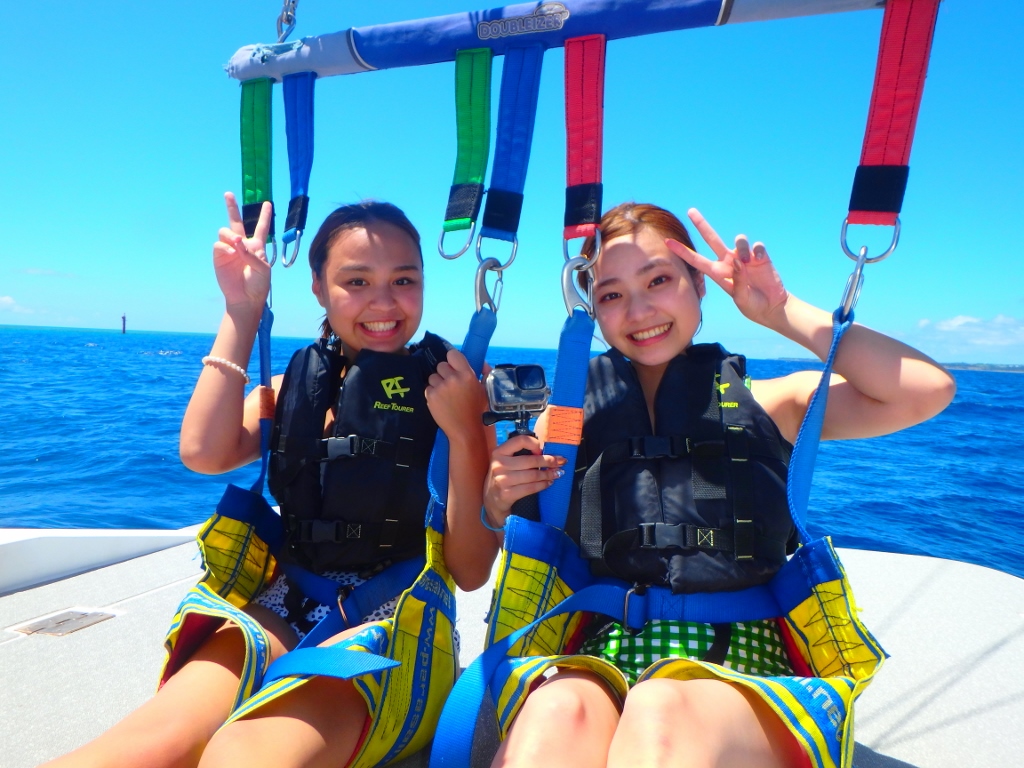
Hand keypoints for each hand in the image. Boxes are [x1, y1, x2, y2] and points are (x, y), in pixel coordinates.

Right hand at [212, 192, 272, 309]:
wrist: (246, 298)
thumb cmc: (258, 284)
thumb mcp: (263, 269)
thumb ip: (252, 254)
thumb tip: (237, 242)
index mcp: (257, 246)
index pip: (261, 227)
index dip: (265, 216)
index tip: (267, 203)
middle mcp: (242, 244)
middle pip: (236, 221)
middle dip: (231, 207)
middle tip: (228, 194)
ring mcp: (230, 249)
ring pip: (225, 231)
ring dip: (230, 235)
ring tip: (236, 243)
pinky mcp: (220, 257)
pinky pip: (219, 245)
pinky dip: (225, 247)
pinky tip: (231, 253)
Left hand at [425, 349, 488, 437]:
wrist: (466, 430)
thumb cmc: (477, 410)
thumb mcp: (484, 390)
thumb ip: (482, 373)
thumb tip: (482, 362)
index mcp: (467, 374)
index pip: (453, 354)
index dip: (452, 360)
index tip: (454, 367)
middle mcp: (453, 379)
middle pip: (441, 365)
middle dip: (445, 373)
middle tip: (451, 384)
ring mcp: (440, 387)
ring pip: (433, 376)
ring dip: (438, 383)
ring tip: (446, 395)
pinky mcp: (431, 396)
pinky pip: (428, 388)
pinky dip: (433, 394)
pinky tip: (441, 402)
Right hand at [482, 434, 565, 527]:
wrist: (491, 500)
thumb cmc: (502, 476)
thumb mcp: (504, 461)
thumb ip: (518, 454)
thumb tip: (545, 450)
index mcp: (499, 452)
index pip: (520, 440)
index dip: (535, 444)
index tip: (542, 450)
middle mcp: (499, 465)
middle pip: (531, 460)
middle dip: (549, 461)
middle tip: (561, 462)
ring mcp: (502, 480)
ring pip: (533, 475)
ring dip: (549, 474)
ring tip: (557, 473)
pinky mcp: (507, 494)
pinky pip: (531, 488)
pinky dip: (543, 485)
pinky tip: (548, 483)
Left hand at [667, 208, 788, 327]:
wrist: (772, 307)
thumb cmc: (753, 306)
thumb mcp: (742, 298)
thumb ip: (738, 281)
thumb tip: (737, 261)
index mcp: (719, 274)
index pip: (697, 261)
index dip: (683, 252)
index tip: (667, 242)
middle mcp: (729, 262)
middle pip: (713, 239)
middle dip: (702, 225)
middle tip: (690, 211)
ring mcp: (744, 257)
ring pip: (739, 240)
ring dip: (742, 248)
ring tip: (747, 262)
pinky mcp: (759, 256)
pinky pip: (757, 245)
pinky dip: (758, 250)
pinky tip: (761, 260)